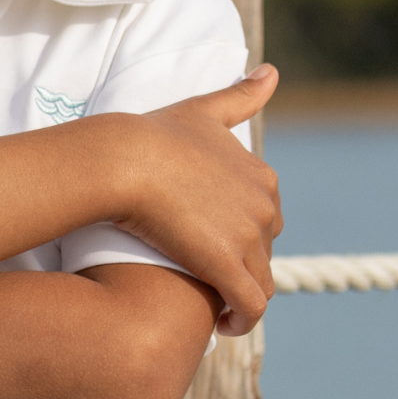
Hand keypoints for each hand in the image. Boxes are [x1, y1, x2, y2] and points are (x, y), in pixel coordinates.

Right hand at [109, 65, 283, 336]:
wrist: (124, 161)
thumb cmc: (153, 135)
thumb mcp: (203, 109)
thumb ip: (240, 95)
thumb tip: (272, 72)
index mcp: (262, 177)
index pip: (264, 218)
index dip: (241, 235)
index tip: (216, 246)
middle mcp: (265, 208)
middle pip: (263, 251)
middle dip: (242, 265)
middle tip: (210, 278)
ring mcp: (249, 239)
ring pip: (259, 281)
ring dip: (242, 297)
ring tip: (217, 308)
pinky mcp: (228, 268)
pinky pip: (250, 305)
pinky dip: (242, 319)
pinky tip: (224, 325)